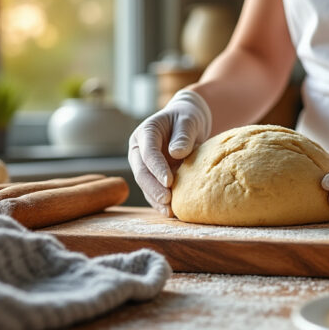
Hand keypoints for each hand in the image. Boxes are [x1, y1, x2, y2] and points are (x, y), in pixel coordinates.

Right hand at [128, 89, 211, 215]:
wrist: (187, 121)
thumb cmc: (187, 118)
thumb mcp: (189, 120)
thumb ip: (183, 135)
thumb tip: (176, 153)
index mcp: (145, 133)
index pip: (148, 152)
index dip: (157, 168)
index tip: (169, 181)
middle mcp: (139, 150)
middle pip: (141, 171)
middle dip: (153, 188)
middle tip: (167, 200)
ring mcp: (144, 164)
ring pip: (145, 184)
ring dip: (156, 199)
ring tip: (170, 212)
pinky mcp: (152, 176)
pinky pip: (153, 190)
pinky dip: (160, 202)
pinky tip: (171, 212)